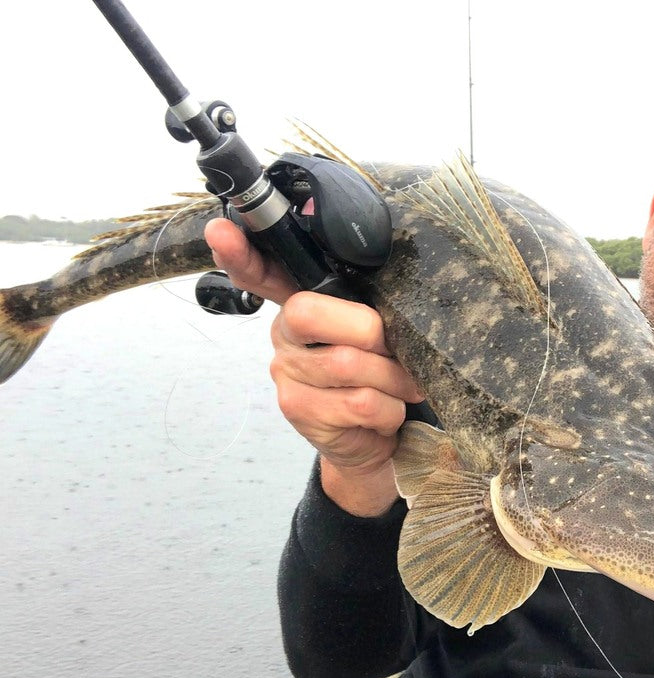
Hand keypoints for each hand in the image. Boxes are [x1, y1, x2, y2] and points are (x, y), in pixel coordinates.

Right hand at [205, 218, 424, 516]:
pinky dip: (388, 409)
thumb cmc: (381, 378)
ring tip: (401, 388)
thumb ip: (376, 309)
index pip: (261, 272)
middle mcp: (284, 334)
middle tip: (397, 352)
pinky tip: (386, 412)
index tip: (222, 230)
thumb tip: (398, 286)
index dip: (240, 252)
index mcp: (302, 304)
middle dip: (371, 333)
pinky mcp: (298, 410)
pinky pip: (358, 402)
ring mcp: (286, 373)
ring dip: (393, 379)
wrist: (375, 442)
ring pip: (347, 364)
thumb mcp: (380, 338)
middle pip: (314, 313)